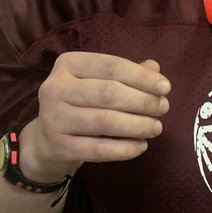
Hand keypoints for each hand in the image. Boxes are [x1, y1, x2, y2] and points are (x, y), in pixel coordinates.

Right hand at [20, 53, 170, 180]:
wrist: (46, 139)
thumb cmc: (80, 103)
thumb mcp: (98, 82)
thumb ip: (126, 74)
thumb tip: (155, 69)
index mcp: (68, 64)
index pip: (111, 66)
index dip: (141, 77)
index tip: (165, 87)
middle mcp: (55, 88)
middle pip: (108, 93)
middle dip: (142, 101)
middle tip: (163, 109)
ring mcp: (53, 118)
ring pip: (104, 121)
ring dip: (137, 125)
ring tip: (156, 128)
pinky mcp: (58, 146)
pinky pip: (98, 149)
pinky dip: (124, 148)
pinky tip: (141, 146)